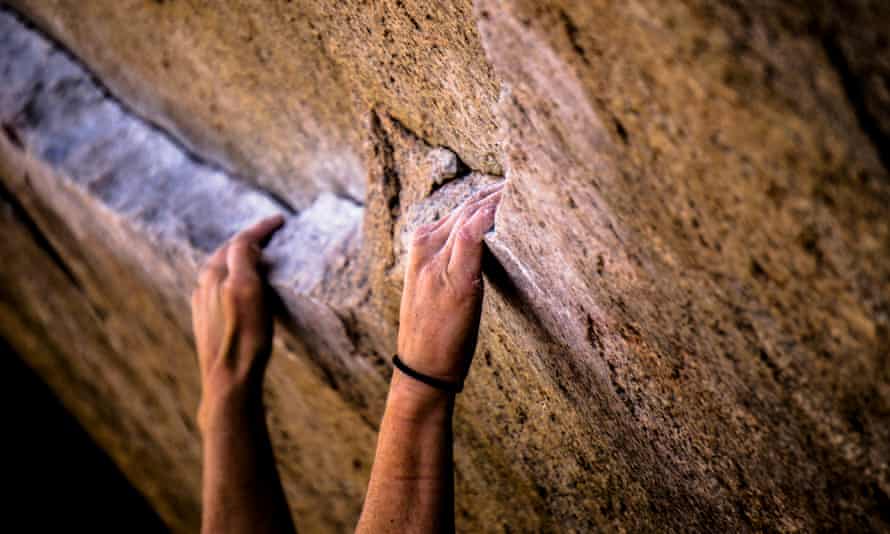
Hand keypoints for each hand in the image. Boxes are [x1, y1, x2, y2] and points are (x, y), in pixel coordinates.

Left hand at [191, 215, 284, 429]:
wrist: (229, 379)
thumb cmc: (244, 336)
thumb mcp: (247, 290)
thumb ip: (243, 259)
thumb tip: (246, 242)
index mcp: (215, 273)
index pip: (240, 240)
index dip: (261, 228)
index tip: (280, 220)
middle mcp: (205, 285)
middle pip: (229, 252)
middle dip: (249, 241)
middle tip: (271, 235)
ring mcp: (204, 304)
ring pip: (223, 270)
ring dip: (241, 259)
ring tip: (260, 258)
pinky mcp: (208, 321)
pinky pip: (222, 289)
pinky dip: (236, 279)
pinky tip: (244, 288)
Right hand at [397, 182, 503, 387]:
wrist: (422, 368)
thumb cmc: (434, 332)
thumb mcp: (435, 289)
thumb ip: (452, 261)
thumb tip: (484, 244)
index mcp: (420, 248)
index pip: (456, 211)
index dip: (484, 195)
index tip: (508, 185)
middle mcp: (425, 250)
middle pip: (464, 208)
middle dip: (494, 192)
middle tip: (524, 178)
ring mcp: (438, 265)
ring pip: (468, 218)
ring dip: (496, 199)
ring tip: (523, 186)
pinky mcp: (455, 283)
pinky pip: (470, 239)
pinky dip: (486, 219)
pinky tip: (504, 207)